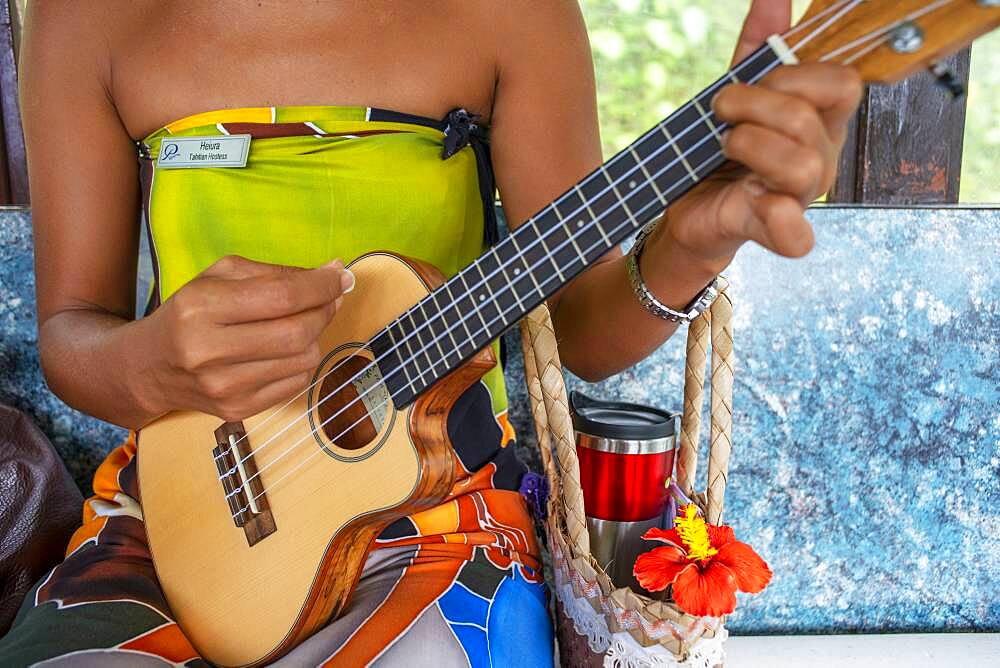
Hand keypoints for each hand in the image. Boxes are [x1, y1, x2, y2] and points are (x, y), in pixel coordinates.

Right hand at [139, 255, 354, 421]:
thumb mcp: (219, 278)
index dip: (321, 285)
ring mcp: (223, 386)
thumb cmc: (190, 314)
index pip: (282, 296)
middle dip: (325, 310)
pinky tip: (286, 349)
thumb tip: (334, 271)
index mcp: (201, 308)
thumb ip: (275, 273)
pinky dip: (302, 361)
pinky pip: (296, 382)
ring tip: (303, 321)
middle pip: (297, 332)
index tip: (341, 275)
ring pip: (304, 359)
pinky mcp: (237, 410)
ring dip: (316, 335)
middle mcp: (209, 351)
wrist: (148, 368)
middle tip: (330, 297)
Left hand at [651, 0, 862, 272]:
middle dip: (753, 105)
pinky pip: (798, 235)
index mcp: (819, 120)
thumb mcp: (737, 93)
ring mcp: (802, 197)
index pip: (842, 84)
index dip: (794, 74)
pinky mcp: (775, 231)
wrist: (690, 206)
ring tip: (723, 146)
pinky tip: (761, 200)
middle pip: (809, 119)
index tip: (753, 80)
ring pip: (801, 165)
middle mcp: (820, 157)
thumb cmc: (722, 150)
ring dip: (748, 144)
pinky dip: (782, 219)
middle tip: (721, 111)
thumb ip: (757, 46)